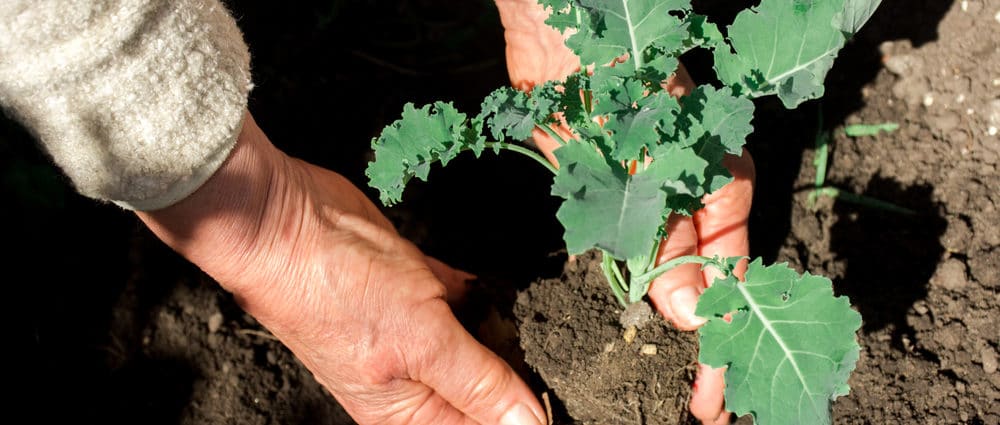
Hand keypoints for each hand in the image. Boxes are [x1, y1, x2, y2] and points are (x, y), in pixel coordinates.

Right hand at [137, 113, 545, 424]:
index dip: (518, 413)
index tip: (556, 389)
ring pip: (475, 342)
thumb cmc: (336, 291)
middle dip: (513, 369)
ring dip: (500, 328)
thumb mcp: (422, 343)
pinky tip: (494, 287)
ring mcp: (412, 331)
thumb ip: (481, 385)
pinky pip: (460, 299)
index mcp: (406, 412)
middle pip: (482, 388)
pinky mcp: (414, 288)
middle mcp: (410, 378)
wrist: (287, 221)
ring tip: (524, 316)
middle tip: (548, 348)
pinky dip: (479, 293)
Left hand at [495, 1, 755, 423]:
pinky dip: (628, 289)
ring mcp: (654, 198)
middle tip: (698, 403)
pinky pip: (628, 253)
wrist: (569, 32)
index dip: (724, 339)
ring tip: (666, 382)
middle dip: (703, 344)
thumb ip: (669, 241)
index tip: (715, 395)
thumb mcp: (654, 170)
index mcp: (722, 186)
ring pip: (665, 275)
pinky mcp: (612, 196)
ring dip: (664, 326)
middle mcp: (694, 198)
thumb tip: (683, 313)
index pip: (731, 278)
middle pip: (705, 285)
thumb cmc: (624, 83)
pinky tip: (627, 324)